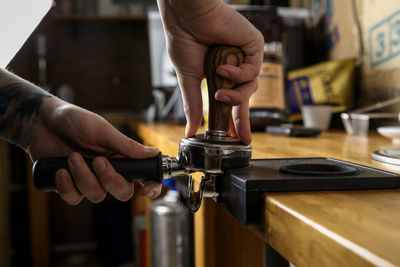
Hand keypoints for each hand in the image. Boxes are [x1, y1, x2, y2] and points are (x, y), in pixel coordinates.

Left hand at [25, 97, 161, 204]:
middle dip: (109, 179)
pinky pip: (74, 198)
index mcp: (121, 156)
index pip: (143, 176)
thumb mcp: (102, 130)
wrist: (41, 122)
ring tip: (72, 157)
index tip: (146, 190)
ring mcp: (89, 180)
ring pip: (96, 195)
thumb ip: (126, 145)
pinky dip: (67, 186)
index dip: (151, 187)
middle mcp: (108, 171)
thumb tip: (153, 153)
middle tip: (97, 160)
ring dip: (83, 177)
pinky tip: (61, 170)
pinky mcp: (70, 186)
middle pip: (122, 192)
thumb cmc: (75, 120)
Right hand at [157, 0, 263, 143]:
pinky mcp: (254, 46)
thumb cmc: (185, 40)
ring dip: (235, 93)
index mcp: (220, 76)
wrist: (187, 18)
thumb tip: (190, 128)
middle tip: (243, 137)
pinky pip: (252, 69)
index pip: (230, 102)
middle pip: (245, 98)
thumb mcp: (188, 79)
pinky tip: (223, 68)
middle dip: (243, 119)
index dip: (233, 121)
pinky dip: (238, 72)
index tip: (235, 138)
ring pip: (250, 87)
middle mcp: (235, 68)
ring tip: (219, 91)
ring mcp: (245, 58)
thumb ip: (193, 104)